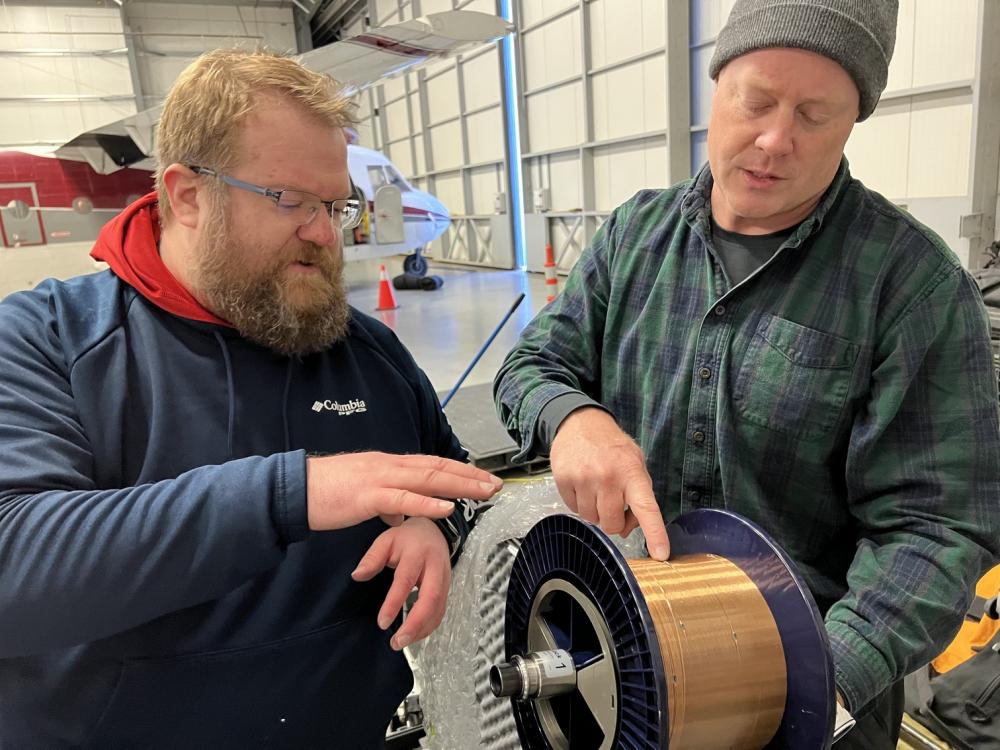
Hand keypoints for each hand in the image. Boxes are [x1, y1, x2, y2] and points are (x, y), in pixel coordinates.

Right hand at [306, 453, 501, 530]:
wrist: (293, 490)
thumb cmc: (326, 495)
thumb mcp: (363, 497)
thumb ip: (386, 503)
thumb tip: (400, 515)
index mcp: (389, 465)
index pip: (432, 464)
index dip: (460, 470)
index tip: (483, 478)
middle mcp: (389, 465)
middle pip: (437, 468)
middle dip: (469, 476)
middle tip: (496, 484)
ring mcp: (379, 478)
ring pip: (427, 478)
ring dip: (459, 485)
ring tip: (484, 491)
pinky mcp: (367, 495)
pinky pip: (402, 499)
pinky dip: (427, 503)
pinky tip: (447, 507)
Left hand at [351, 517, 450, 650]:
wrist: (434, 531)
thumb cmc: (407, 538)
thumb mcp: (386, 540)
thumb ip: (372, 558)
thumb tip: (357, 576)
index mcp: (417, 553)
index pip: (405, 581)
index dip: (394, 603)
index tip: (382, 623)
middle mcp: (435, 567)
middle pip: (431, 598)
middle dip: (415, 623)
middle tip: (398, 641)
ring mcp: (444, 579)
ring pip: (438, 608)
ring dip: (422, 629)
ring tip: (401, 642)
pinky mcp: (447, 588)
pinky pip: (441, 611)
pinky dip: (428, 626)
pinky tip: (414, 635)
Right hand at [549, 408, 669, 559]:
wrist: (580, 423)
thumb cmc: (612, 447)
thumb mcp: (635, 463)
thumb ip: (637, 496)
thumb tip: (626, 528)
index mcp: (632, 472)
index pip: (646, 508)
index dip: (655, 533)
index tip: (661, 554)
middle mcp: (608, 477)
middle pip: (612, 524)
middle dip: (614, 520)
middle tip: (613, 503)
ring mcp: (584, 479)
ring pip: (591, 519)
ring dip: (595, 511)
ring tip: (596, 489)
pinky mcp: (564, 480)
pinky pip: (574, 510)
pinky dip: (579, 504)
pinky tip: (582, 486)